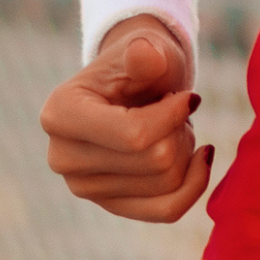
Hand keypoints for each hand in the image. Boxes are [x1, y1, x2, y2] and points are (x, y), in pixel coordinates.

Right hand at [37, 21, 212, 223]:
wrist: (133, 87)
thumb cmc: (140, 64)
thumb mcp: (145, 48)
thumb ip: (144, 52)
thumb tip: (143, 54)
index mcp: (60, 114)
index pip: (133, 135)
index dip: (174, 116)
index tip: (189, 97)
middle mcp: (62, 157)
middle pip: (155, 161)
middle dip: (179, 131)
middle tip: (175, 110)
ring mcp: (83, 187)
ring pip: (166, 184)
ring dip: (184, 151)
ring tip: (171, 126)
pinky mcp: (110, 205)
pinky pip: (166, 211)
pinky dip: (193, 185)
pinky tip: (200, 158)